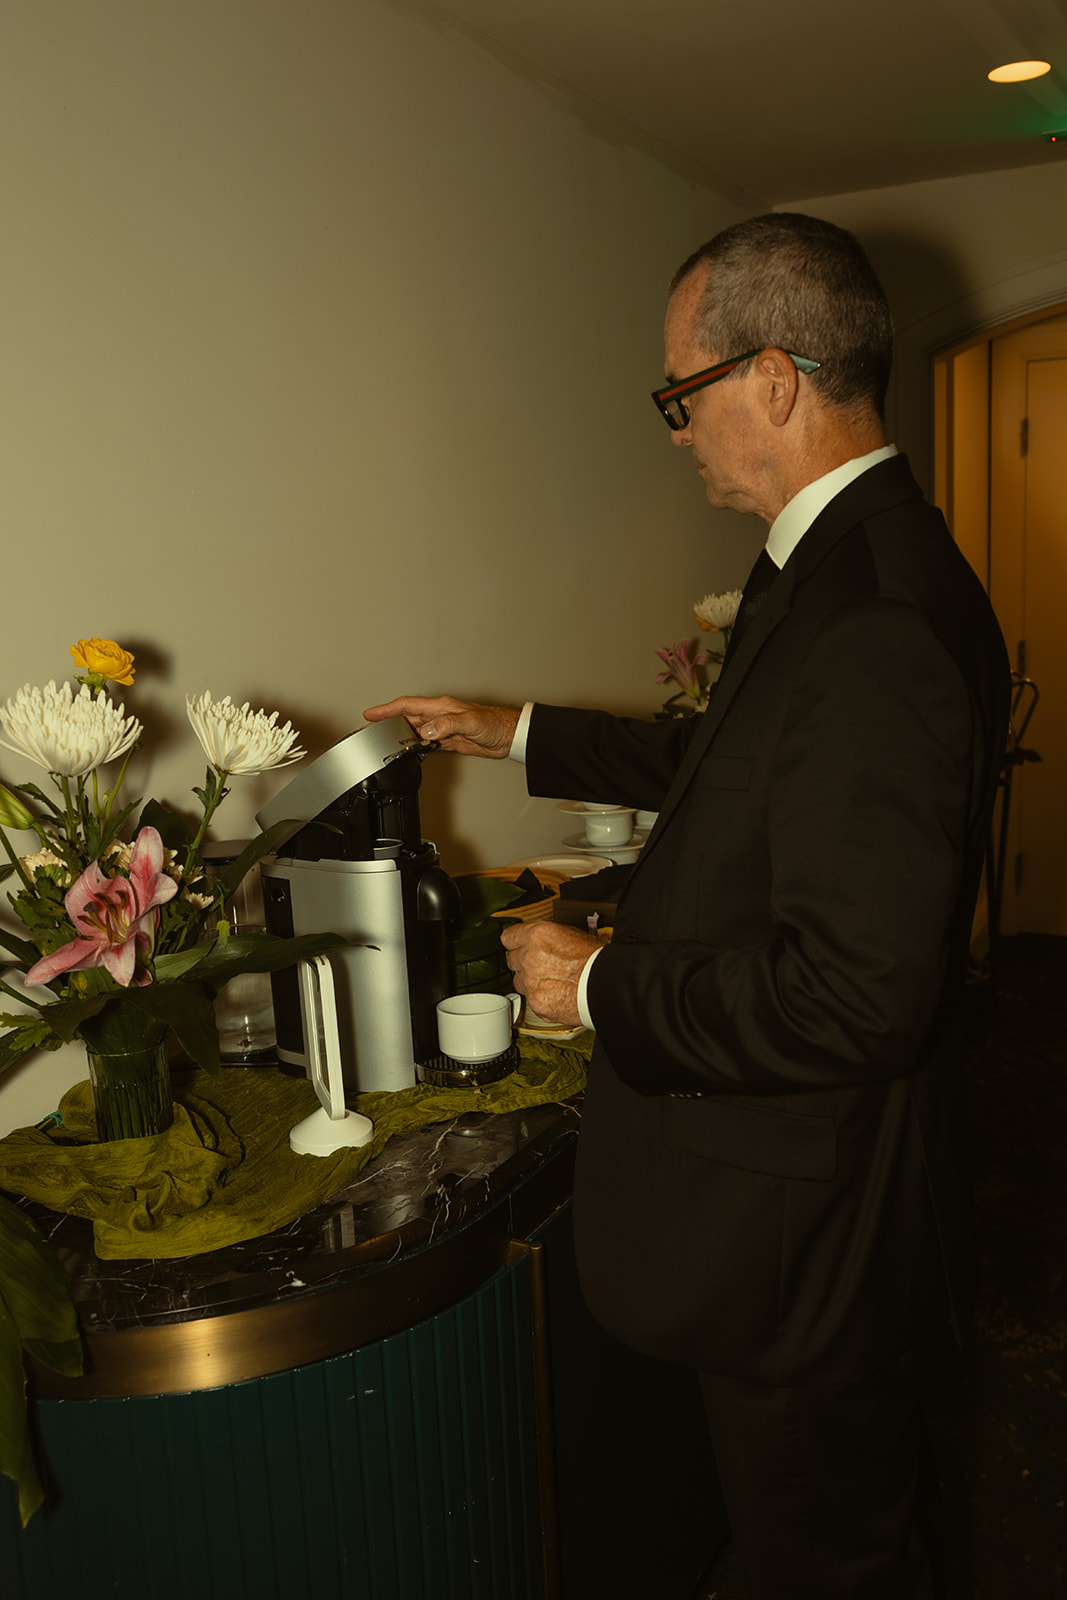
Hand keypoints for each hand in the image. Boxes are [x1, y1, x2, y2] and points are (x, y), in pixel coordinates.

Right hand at [363, 696, 519, 759]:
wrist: (509, 736)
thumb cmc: (495, 723)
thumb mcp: (469, 722)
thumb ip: (446, 725)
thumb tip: (426, 731)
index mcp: (441, 707)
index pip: (408, 705)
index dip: (387, 709)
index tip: (371, 714)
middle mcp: (440, 716)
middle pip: (407, 718)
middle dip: (388, 723)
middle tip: (371, 731)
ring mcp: (444, 728)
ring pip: (415, 731)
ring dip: (401, 737)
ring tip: (385, 743)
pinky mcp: (449, 741)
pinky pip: (427, 743)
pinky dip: (416, 747)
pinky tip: (410, 751)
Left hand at [499, 920, 600, 1028]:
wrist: (607, 985)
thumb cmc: (595, 959)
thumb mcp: (571, 934)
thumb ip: (546, 937)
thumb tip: (538, 940)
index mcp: (537, 935)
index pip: (508, 937)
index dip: (516, 943)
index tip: (519, 946)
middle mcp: (529, 957)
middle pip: (512, 960)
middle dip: (524, 963)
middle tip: (542, 965)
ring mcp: (530, 982)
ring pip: (519, 981)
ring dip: (530, 982)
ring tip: (552, 981)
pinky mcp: (536, 1003)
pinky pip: (531, 1000)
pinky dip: (541, 999)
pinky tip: (557, 994)